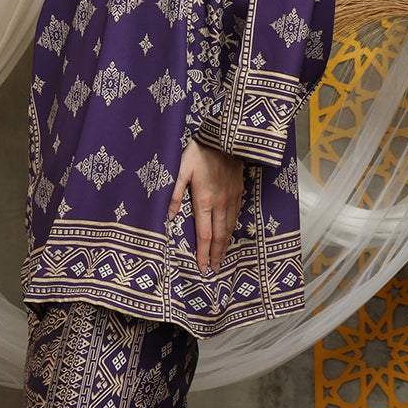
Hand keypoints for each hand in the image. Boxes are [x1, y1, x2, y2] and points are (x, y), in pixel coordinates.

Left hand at [167, 140, 244, 272]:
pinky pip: (236, 215)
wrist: (225, 137)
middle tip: (215, 270)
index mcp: (204, 200)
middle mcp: (220, 203)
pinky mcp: (238, 190)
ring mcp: (232, 197)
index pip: (204, 234)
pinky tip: (230, 235)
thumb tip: (168, 217)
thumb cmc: (199, 151)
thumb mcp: (180, 170)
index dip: (204, 253)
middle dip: (217, 255)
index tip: (203, 268)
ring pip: (229, 227)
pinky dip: (232, 229)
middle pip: (219, 236)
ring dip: (226, 245)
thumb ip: (174, 194)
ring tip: (223, 258)